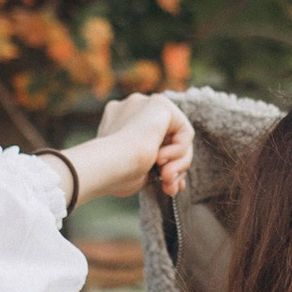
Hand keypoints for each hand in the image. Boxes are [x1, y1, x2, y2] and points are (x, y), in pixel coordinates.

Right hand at [50, 91, 193, 213]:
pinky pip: (184, 130)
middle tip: (170, 187)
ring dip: (178, 162)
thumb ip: (151, 165)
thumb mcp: (135, 170)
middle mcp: (131, 108)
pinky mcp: (160, 105)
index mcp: (118, 122)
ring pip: (177, 136)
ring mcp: (145, 104)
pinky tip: (162, 159)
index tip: (166, 185)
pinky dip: (180, 151)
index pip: (151, 140)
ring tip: (166, 178)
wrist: (107, 165)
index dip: (164, 164)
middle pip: (167, 139)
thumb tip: (172, 175)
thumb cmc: (115, 175)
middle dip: (174, 166)